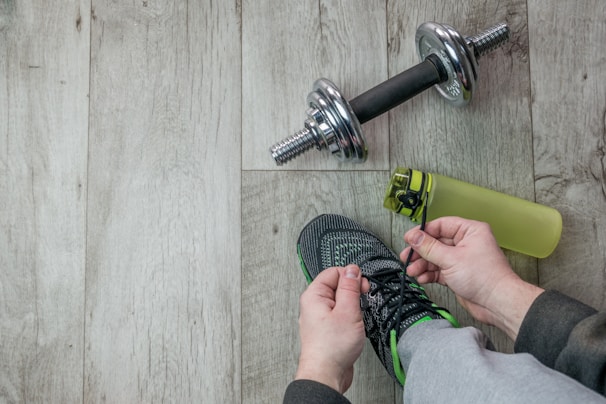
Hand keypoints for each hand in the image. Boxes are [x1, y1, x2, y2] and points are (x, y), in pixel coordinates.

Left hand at [295, 265, 369, 393]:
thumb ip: (350, 288)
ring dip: (352, 307)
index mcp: (314, 295)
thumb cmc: (332, 347)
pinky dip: (350, 318)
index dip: (350, 276)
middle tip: (361, 302)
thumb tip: (352, 270)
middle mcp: (314, 305)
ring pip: (340, 301)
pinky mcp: (327, 329)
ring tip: (355, 319)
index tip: (362, 286)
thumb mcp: (347, 311)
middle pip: (337, 286)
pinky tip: (353, 328)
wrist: (326, 375)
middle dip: (353, 292)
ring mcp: (320, 317)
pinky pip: (340, 315)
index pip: (333, 272)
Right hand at [400, 217, 542, 339]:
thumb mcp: (451, 259)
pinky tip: (422, 277)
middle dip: (420, 252)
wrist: (497, 304)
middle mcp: (466, 243)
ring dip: (423, 265)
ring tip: (412, 271)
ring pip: (435, 258)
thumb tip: (414, 236)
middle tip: (407, 257)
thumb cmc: (485, 278)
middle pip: (436, 242)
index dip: (423, 232)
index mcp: (470, 231)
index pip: (441, 225)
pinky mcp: (458, 274)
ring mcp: (461, 259)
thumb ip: (429, 247)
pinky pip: (439, 270)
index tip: (409, 239)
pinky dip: (430, 274)